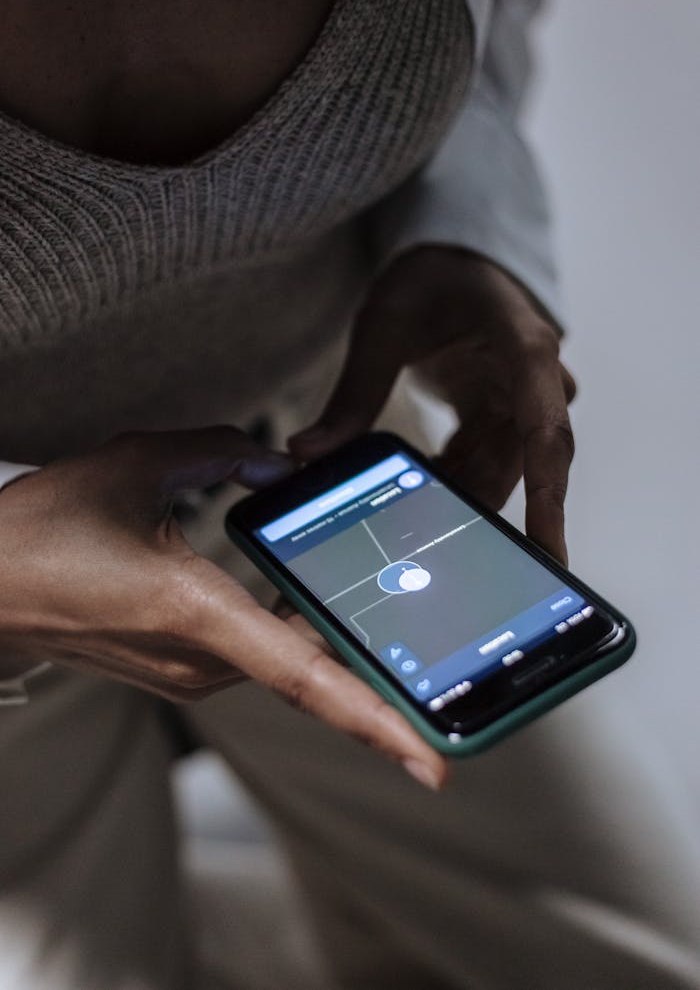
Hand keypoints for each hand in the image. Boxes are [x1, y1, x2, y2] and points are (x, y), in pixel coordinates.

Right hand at [0, 428, 445, 788]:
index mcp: (197, 613)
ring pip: (285, 659)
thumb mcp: (135, 464)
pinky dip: (294, 636)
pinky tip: (318, 605)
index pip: (305, 676)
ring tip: (399, 627)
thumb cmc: (42, 532)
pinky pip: (255, 653)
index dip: (375, 720)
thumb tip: (276, 462)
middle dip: (380, 677)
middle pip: (312, 669)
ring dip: (336, 646)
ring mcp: (188, 672)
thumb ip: (219, 452)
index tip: (432, 762)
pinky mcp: (178, 667)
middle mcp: (200, 659)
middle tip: (451, 680)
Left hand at [290, 247, 575, 562]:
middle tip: (428, 562)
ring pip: (496, 477)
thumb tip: (305, 454)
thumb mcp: (382, 329)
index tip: (546, 551)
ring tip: (400, 530)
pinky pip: (480, 470)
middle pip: (522, 470)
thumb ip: (351, 395)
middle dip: (476, 515)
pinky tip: (410, 499)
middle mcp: (539, 386)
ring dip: (452, 502)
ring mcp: (525, 408)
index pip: (546, 431)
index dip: (549, 496)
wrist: (452, 266)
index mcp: (524, 351)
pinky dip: (446, 486)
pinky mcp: (504, 424)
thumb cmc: (429, 282)